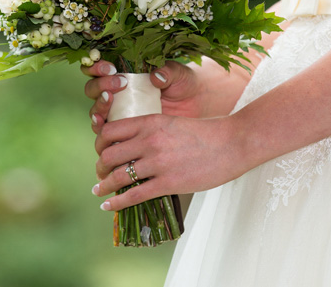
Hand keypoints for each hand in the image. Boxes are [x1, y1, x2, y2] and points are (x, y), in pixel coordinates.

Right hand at [83, 61, 208, 133]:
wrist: (196, 106)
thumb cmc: (183, 84)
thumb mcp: (177, 74)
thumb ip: (167, 71)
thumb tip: (156, 76)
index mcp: (123, 72)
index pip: (100, 68)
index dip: (98, 67)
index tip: (111, 67)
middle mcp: (116, 92)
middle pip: (93, 88)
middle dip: (100, 85)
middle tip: (119, 83)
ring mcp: (118, 112)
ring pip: (96, 109)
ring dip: (99, 105)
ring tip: (109, 100)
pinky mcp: (124, 131)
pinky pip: (106, 132)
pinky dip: (101, 128)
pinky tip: (104, 124)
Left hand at [91, 112, 250, 210]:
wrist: (231, 143)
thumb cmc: (203, 133)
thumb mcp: (170, 123)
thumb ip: (149, 131)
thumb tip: (130, 146)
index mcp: (148, 122)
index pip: (109, 131)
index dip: (99, 143)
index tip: (100, 152)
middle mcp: (148, 141)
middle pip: (108, 155)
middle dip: (100, 166)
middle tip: (100, 173)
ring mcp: (158, 163)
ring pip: (118, 176)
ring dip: (104, 185)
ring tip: (99, 190)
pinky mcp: (168, 183)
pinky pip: (135, 195)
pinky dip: (117, 202)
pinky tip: (108, 206)